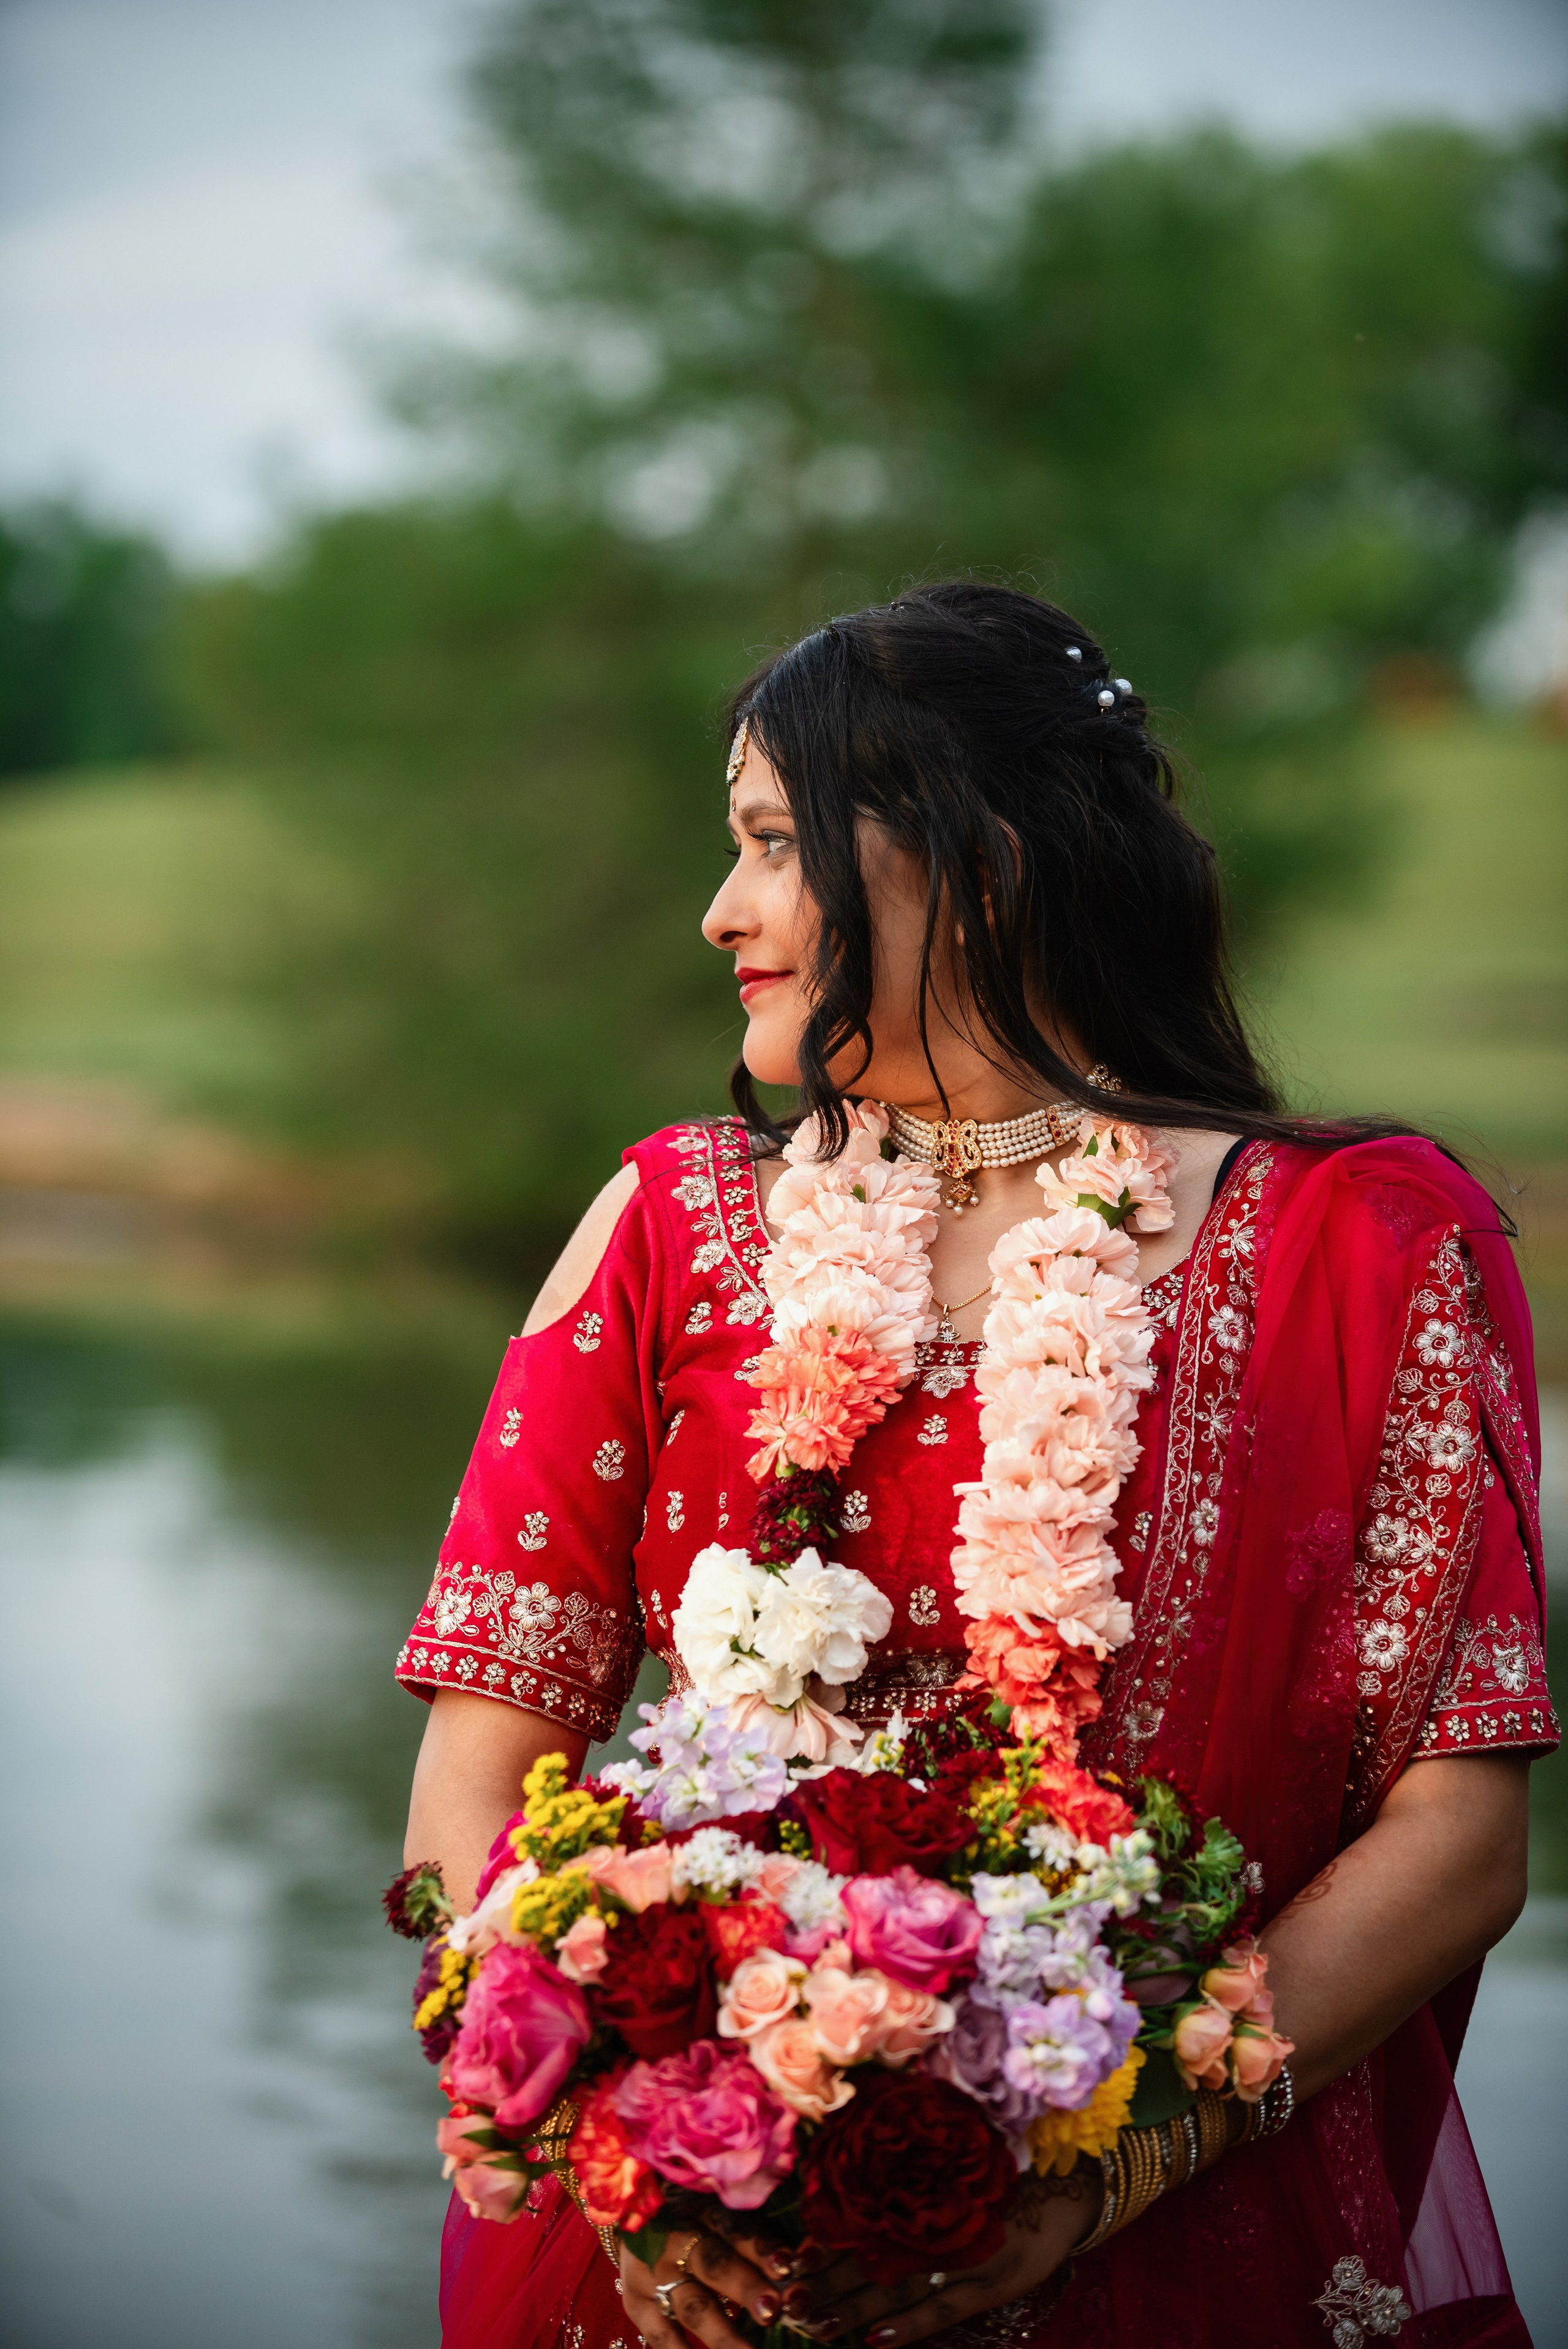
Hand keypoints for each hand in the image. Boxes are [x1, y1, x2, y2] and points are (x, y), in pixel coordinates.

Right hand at [619, 2223, 791, 2348]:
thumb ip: (760, 2238)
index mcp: (704, 2209)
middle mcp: (677, 2238)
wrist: (635, 2222)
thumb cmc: (696, 2221)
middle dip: (745, 2288)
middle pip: (714, 2264)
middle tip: (772, 2310)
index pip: (737, 2228)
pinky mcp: (635, 2303)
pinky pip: (661, 2337)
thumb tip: (809, 2261)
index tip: (790, 2266)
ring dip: (723, 2334)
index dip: (763, 2247)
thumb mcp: (722, 2216)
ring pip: (692, 2307)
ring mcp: (652, 2273)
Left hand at [780, 2167, 1099, 2344]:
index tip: (788, 2259)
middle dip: (826, 2282)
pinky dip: (908, 2324)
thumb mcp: (958, 2160)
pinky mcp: (991, 2283)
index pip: (863, 2220)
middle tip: (785, 2300)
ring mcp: (965, 2255)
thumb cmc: (1006, 2167)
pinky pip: (943, 2308)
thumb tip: (852, 2178)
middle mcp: (940, 2221)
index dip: (825, 2241)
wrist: (1069, 2185)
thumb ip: (911, 2171)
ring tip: (812, 2324)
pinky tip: (876, 2339)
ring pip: (897, 2285)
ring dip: (853, 2308)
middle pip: (871, 2257)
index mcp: (927, 2189)